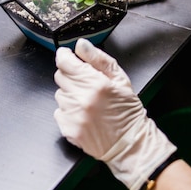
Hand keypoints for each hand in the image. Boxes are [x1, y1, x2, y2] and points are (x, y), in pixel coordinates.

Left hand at [54, 38, 176, 189]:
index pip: (64, 62)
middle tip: (87, 84)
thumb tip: (81, 45)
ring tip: (88, 102)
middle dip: (71, 76)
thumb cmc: (127, 111)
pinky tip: (84, 115)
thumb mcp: (120, 79)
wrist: (130, 144)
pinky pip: (59, 112)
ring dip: (70, 94)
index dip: (65, 56)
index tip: (68, 56)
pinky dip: (68, 111)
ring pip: (59, 94)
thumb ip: (98, 59)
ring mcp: (73, 116)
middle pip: (60, 76)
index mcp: (95, 84)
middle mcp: (82, 99)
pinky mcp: (68, 129)